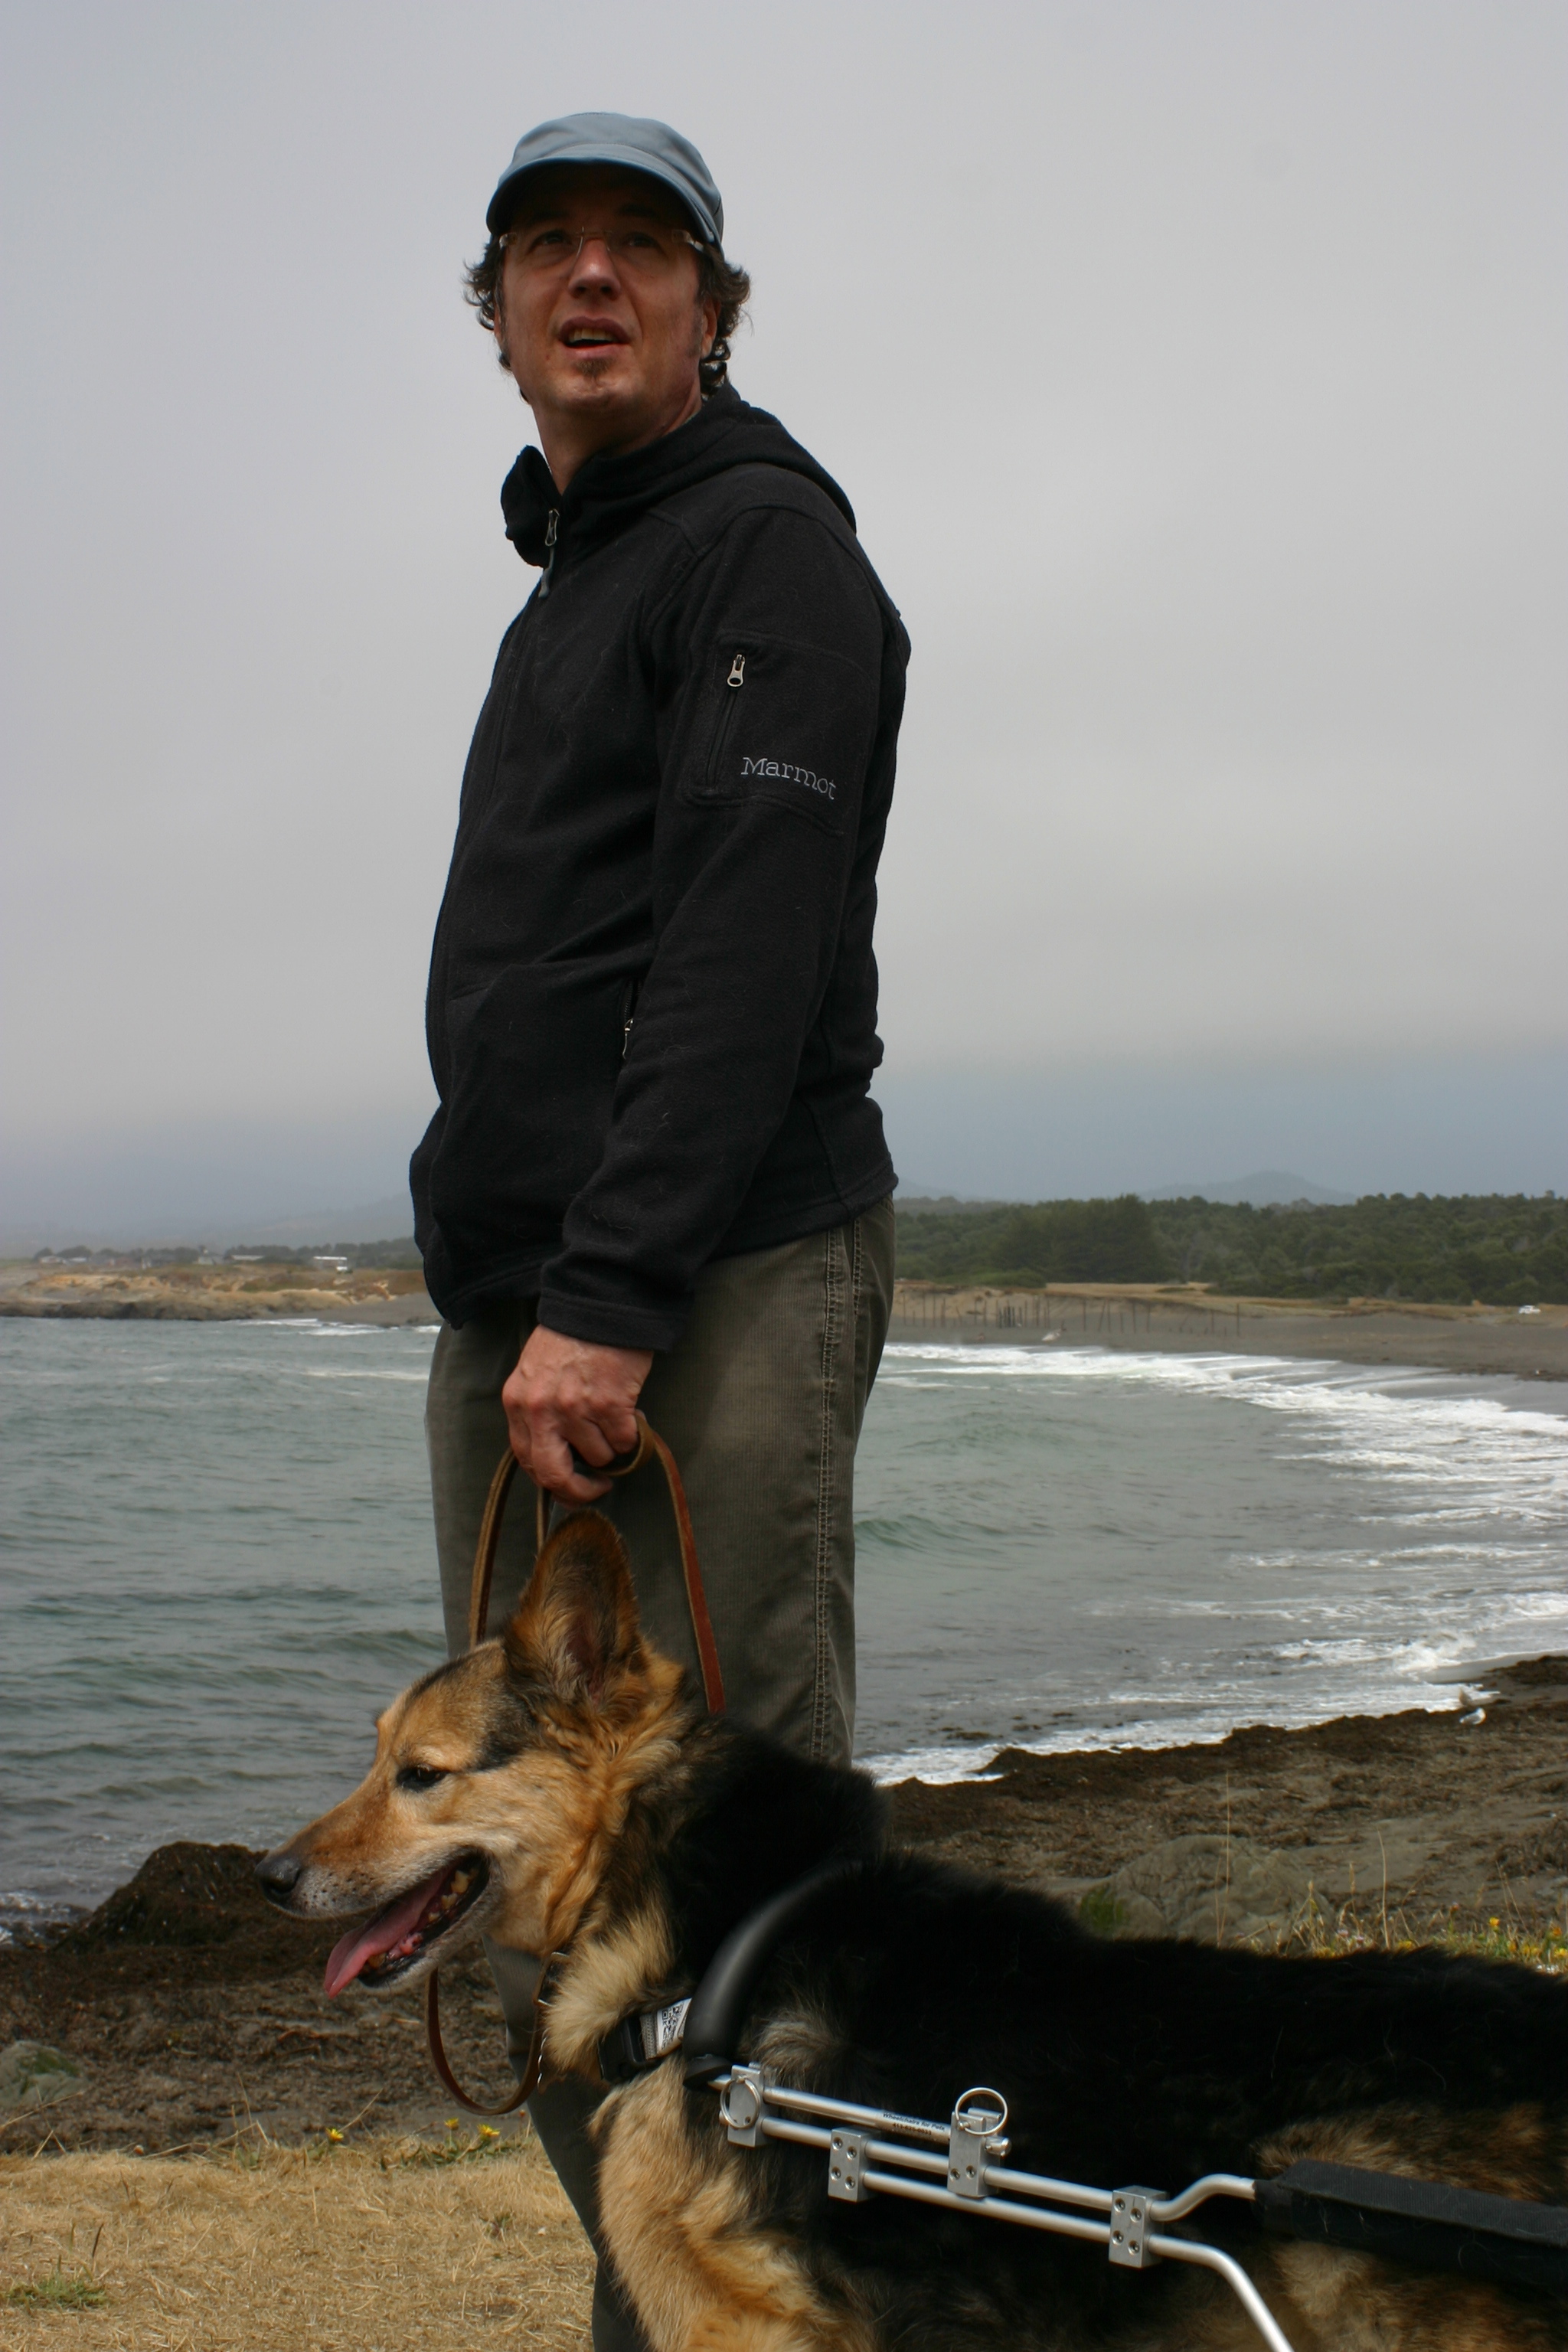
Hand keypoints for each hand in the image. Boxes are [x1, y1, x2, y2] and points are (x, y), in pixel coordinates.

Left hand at [502, 1326, 653, 1502]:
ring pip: (599, 1456)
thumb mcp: (535, 1374)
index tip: (571, 1483)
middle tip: (597, 1487)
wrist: (599, 1303)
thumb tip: (559, 1455)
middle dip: (579, 1491)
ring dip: (612, 1445)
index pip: (527, 1460)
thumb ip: (537, 1413)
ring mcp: (573, 1408)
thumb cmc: (570, 1336)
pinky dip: (633, 1433)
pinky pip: (624, 1441)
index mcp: (517, 1403)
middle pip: (554, 1475)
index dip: (552, 1480)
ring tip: (616, 1421)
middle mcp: (540, 1409)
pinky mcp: (607, 1404)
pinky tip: (631, 1412)